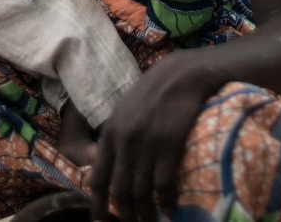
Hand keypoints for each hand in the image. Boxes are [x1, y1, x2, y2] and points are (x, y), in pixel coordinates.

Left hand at [89, 51, 220, 221]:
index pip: (97, 179)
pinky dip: (166, 201)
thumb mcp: (126, 111)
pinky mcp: (169, 143)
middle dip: (127, 216)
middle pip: (119, 192)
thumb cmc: (155, 91)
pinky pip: (164, 183)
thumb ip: (118, 138)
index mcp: (110, 134)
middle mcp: (124, 141)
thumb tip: (115, 168)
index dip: (98, 206)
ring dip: (147, 214)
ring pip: (141, 192)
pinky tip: (170, 207)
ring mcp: (146, 143)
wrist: (182, 73)